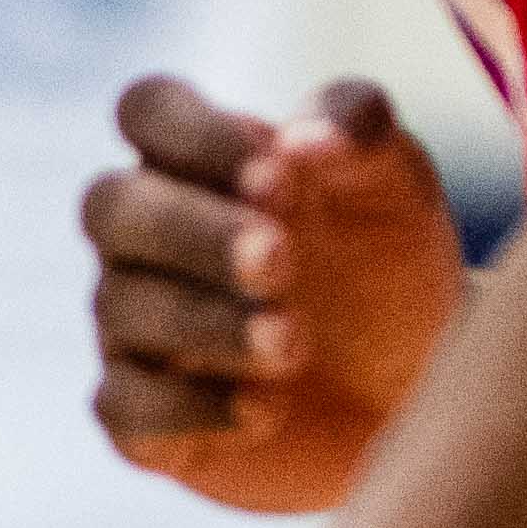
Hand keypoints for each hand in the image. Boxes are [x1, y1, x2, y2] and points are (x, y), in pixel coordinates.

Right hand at [83, 73, 468, 512]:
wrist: (415, 389)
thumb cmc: (388, 266)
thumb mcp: (395, 188)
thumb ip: (359, 134)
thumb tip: (302, 138)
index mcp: (198, 159)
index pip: (147, 109)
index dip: (196, 136)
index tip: (281, 178)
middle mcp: (147, 237)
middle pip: (111, 207)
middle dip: (193, 234)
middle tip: (282, 261)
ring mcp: (135, 327)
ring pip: (121, 307)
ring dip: (207, 322)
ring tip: (294, 342)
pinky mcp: (144, 418)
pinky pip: (125, 407)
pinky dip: (191, 409)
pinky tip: (267, 409)